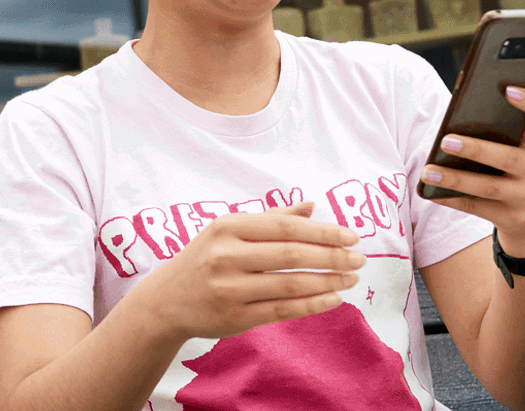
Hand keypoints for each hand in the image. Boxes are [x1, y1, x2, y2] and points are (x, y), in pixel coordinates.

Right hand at [117, 202, 364, 343]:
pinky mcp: (235, 317)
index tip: (352, 236)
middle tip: (359, 258)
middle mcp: (226, 256)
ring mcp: (230, 289)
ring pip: (290, 284)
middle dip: (332, 256)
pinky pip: (282, 309)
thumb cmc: (204, 259)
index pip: (285, 226)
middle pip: (291, 254)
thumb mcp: (228, 231)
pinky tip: (333, 298)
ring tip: (350, 278)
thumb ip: (270, 220)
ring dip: (327, 281)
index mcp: (227, 227)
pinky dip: (312, 304)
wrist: (165, 301)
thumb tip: (312, 206)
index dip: (323, 232)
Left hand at [425, 86, 524, 257]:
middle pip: (508, 157)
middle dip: (476, 149)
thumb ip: (495, 133)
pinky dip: (451, 199)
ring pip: (488, 186)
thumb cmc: (511, 170)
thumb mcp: (514, 149)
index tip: (508, 89)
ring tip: (428, 172)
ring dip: (455, 179)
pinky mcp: (512, 218)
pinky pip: (476, 207)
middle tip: (446, 141)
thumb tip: (451, 123)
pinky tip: (431, 193)